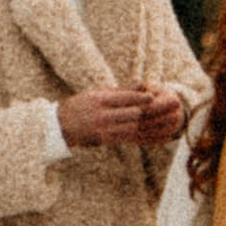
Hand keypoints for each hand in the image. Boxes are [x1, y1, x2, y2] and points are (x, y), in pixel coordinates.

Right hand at [57, 81, 186, 149]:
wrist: (60, 126)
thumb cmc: (82, 105)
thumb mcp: (98, 93)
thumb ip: (121, 91)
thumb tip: (144, 85)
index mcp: (100, 100)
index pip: (124, 98)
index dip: (140, 98)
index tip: (153, 96)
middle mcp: (102, 115)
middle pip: (131, 114)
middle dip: (149, 112)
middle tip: (164, 110)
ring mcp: (103, 129)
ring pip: (132, 128)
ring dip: (149, 126)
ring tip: (165, 123)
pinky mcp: (105, 140)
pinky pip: (128, 139)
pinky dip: (143, 137)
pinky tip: (154, 135)